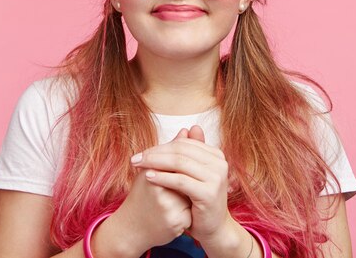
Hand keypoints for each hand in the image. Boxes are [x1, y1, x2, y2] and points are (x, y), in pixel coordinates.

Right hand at [111, 128, 192, 253]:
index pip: (179, 161)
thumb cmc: (141, 195)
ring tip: (174, 203)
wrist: (130, 228)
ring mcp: (168, 207)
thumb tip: (189, 129)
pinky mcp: (176, 224)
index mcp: (151, 173)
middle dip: (187, 181)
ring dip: (189, 197)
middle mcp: (159, 189)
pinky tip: (177, 215)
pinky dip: (189, 213)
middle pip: (187, 178)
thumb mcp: (151, 169)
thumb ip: (171, 150)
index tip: (175, 173)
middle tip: (178, 188)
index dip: (181, 167)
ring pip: (192, 195)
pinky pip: (192, 213)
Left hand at [131, 125, 232, 244]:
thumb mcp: (193, 174)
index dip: (161, 146)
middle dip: (155, 153)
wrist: (212, 227)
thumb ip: (189, 153)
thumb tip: (184, 128)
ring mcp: (216, 177)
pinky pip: (180, 180)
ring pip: (179, 163)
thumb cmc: (199, 200)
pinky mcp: (209, 193)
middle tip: (136, 158)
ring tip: (138, 165)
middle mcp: (219, 163)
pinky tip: (148, 177)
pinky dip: (162, 177)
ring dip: (155, 162)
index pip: (183, 144)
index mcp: (216, 155)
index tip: (142, 153)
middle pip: (180, 151)